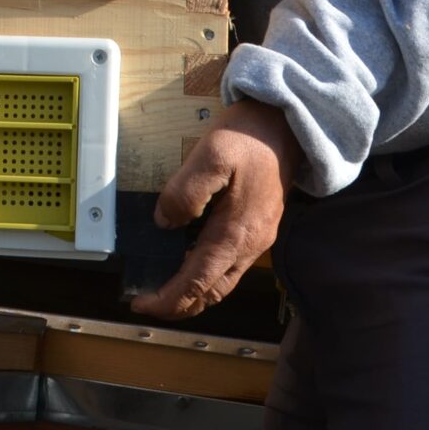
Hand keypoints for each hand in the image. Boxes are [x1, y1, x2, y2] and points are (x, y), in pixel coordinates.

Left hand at [127, 98, 298, 319]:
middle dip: (179, 304)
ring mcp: (258, 238)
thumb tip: (166, 222)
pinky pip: (231, 265)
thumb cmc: (250, 136)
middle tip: (147, 303)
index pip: (199, 282)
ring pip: (223, 282)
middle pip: (212, 292)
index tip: (141, 304)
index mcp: (236, 232)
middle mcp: (251, 243)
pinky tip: (190, 263)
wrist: (287, 124)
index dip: (169, 300)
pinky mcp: (259, 228)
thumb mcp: (212, 154)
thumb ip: (186, 192)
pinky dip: (207, 275)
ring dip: (194, 293)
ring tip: (164, 290)